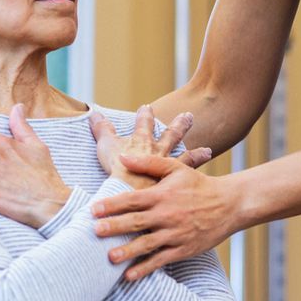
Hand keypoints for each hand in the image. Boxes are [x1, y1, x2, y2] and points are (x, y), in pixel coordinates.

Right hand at [89, 104, 206, 184]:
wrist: (130, 194)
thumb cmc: (116, 170)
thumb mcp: (106, 147)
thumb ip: (101, 129)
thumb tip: (93, 112)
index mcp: (142, 142)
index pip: (143, 123)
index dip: (144, 115)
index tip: (147, 107)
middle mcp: (160, 152)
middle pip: (172, 135)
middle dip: (180, 125)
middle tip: (190, 116)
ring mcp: (169, 169)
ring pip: (186, 158)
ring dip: (197, 154)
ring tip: (208, 151)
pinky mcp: (174, 186)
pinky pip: (189, 181)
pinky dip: (196, 181)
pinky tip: (204, 183)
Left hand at [90, 150, 244, 280]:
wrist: (230, 204)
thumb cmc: (199, 185)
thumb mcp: (176, 168)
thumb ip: (148, 163)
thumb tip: (123, 158)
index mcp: (162, 195)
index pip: (132, 199)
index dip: (112, 204)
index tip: (93, 210)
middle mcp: (167, 215)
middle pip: (136, 222)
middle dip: (114, 227)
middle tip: (94, 232)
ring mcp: (175, 234)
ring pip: (146, 244)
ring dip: (127, 251)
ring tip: (109, 257)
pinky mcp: (183, 249)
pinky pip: (161, 260)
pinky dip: (145, 268)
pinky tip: (129, 275)